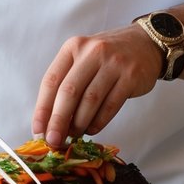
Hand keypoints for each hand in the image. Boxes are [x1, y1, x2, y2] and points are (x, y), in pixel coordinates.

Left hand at [31, 24, 161, 147]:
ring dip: (80, 123)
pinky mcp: (130, 76)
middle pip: (69, 92)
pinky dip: (99, 122)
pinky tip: (92, 129)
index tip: (38, 131)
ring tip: (75, 134)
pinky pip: (111, 105)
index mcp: (73, 47)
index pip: (51, 80)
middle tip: (53, 140)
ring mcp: (113, 63)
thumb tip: (51, 122)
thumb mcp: (83, 59)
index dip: (43, 108)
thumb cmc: (107, 57)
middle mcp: (92, 52)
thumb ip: (67, 83)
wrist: (145, 43)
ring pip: (90, 100)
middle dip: (59, 120)